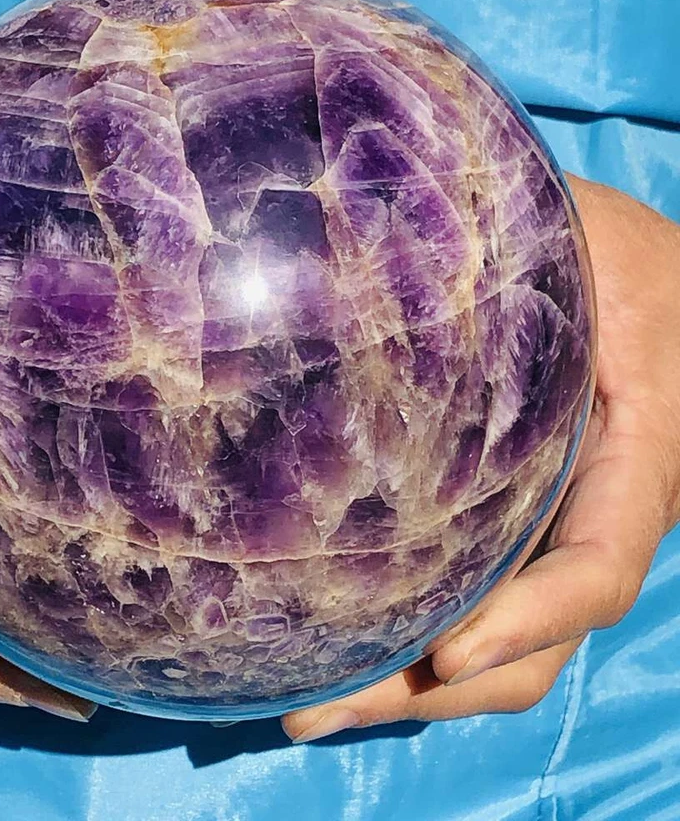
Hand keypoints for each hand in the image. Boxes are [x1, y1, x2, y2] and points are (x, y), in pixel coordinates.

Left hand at [283, 176, 679, 742]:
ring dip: (410, 685)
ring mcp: (553, 532)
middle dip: (433, 688)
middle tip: (317, 709)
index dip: (530, 619)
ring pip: (501, 642)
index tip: (443, 650)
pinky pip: (475, 600)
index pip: (596, 569)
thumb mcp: (579, 239)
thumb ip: (526, 254)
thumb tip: (376, 244)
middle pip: (532, 641)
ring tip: (305, 703)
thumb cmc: (614, 250)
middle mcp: (596, 518)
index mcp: (636, 461)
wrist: (650, 276)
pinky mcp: (514, 525)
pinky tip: (333, 644)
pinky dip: (411, 636)